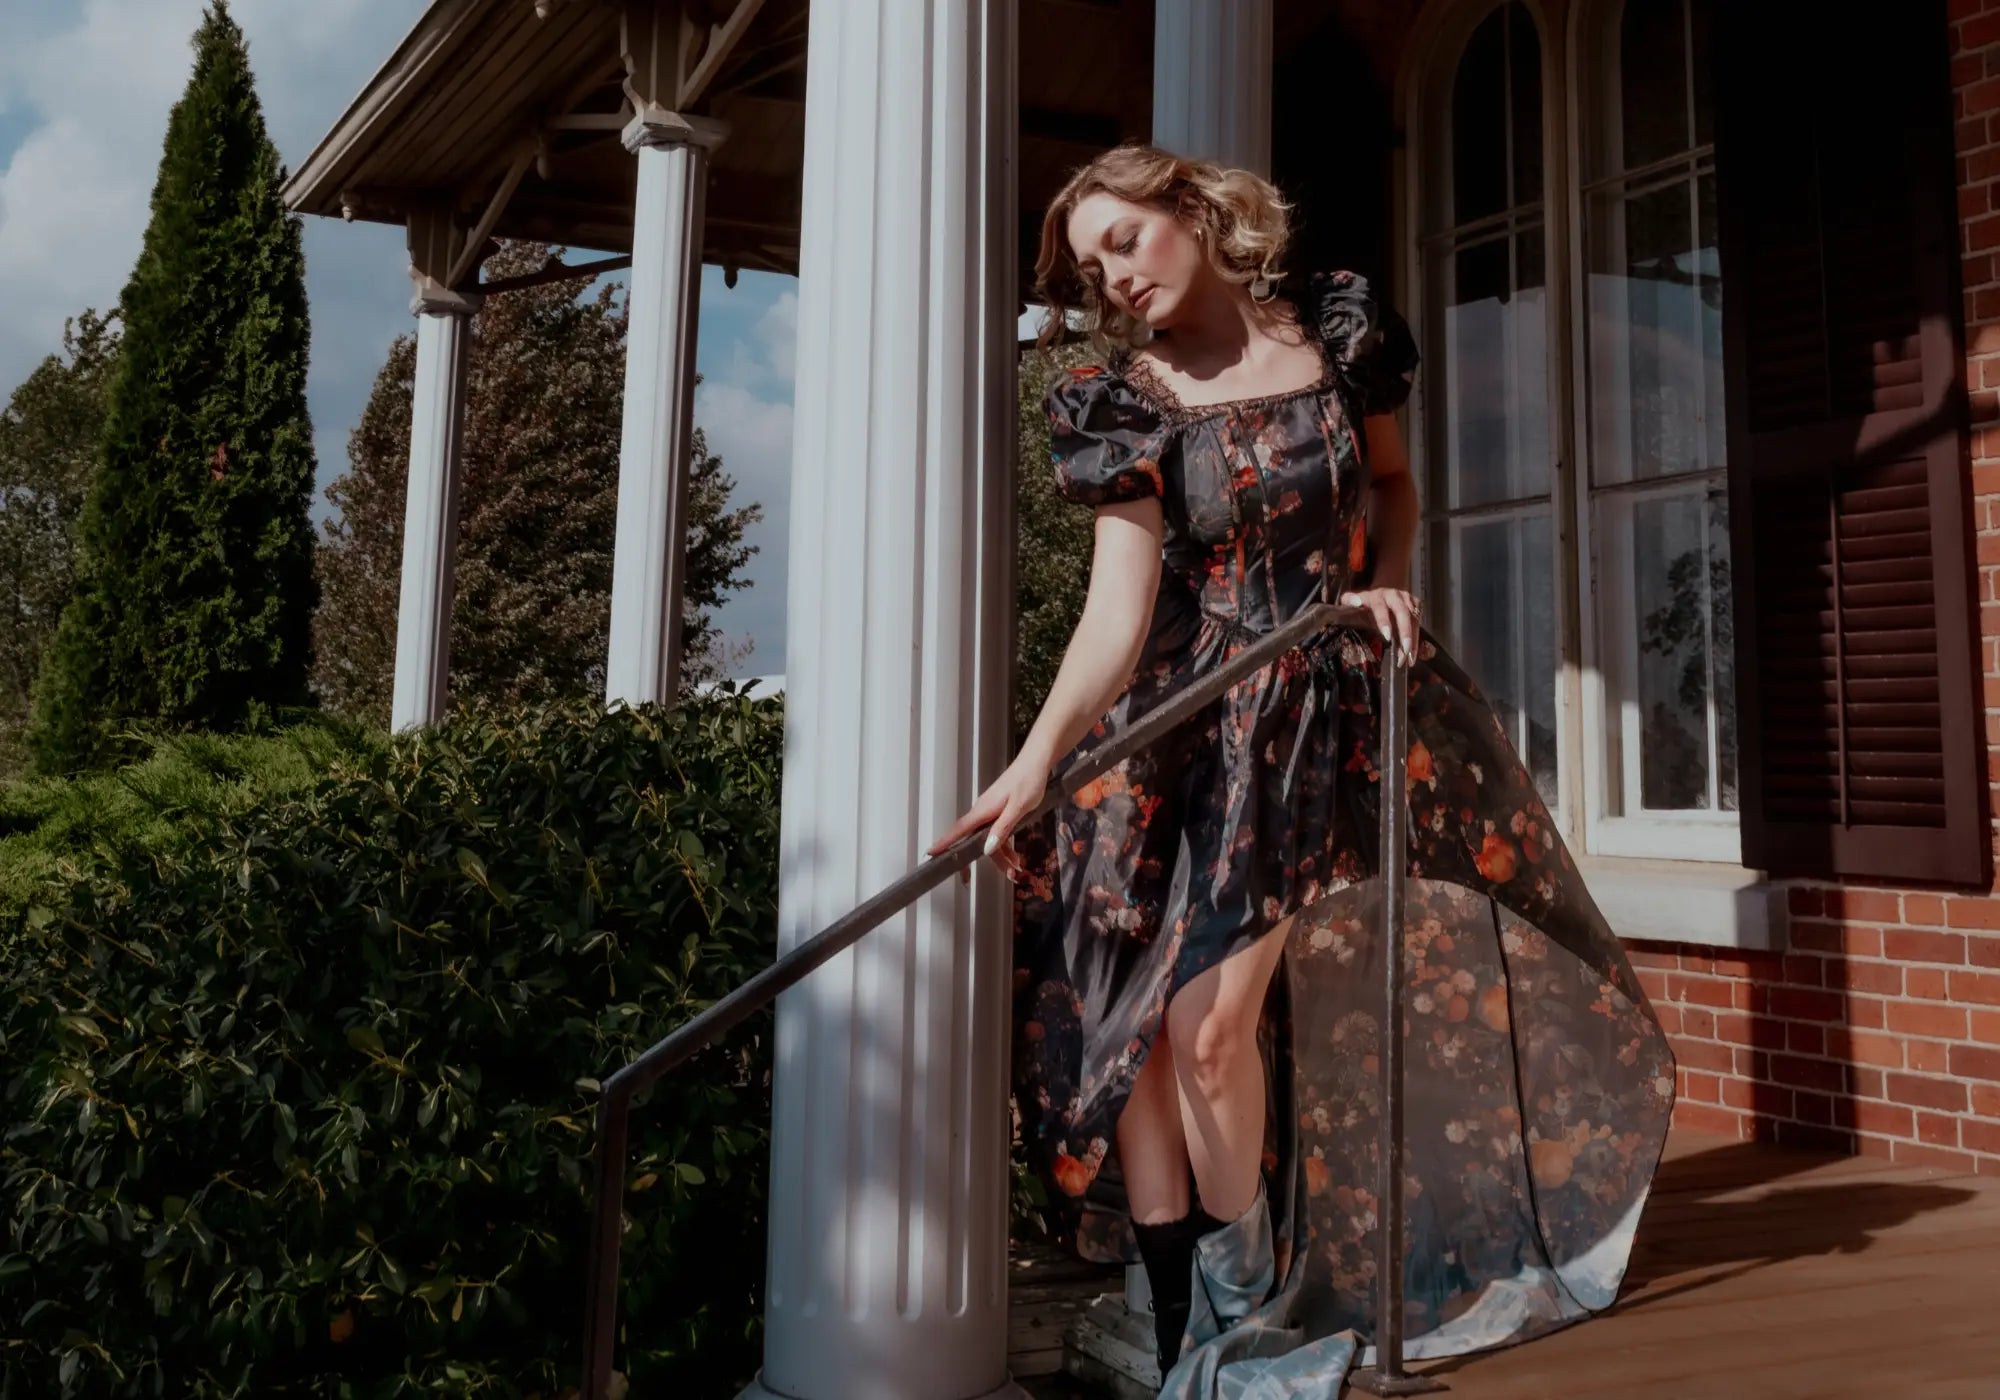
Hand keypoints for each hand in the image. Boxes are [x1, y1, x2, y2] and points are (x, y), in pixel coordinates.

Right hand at [927, 753, 1051, 883]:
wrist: (1036, 763)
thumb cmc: (1028, 782)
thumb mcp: (1018, 808)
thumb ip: (1002, 829)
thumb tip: (986, 849)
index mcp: (983, 811)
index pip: (959, 830)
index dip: (944, 843)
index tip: (930, 854)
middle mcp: (982, 812)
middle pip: (974, 841)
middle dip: (979, 861)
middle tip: (976, 879)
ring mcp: (990, 812)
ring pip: (988, 839)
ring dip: (1000, 856)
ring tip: (1015, 869)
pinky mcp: (999, 811)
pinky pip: (997, 833)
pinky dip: (1005, 846)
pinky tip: (1016, 857)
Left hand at [1337, 586, 1421, 665]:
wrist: (1380, 593)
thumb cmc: (1364, 602)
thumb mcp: (1352, 600)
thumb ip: (1349, 600)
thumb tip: (1356, 602)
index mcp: (1376, 596)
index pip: (1380, 607)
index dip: (1384, 620)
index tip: (1387, 636)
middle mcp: (1394, 595)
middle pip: (1402, 612)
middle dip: (1405, 632)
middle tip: (1404, 650)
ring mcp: (1407, 599)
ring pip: (1413, 619)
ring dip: (1413, 639)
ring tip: (1409, 658)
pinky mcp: (1416, 604)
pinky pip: (1419, 623)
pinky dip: (1417, 640)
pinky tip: (1413, 654)